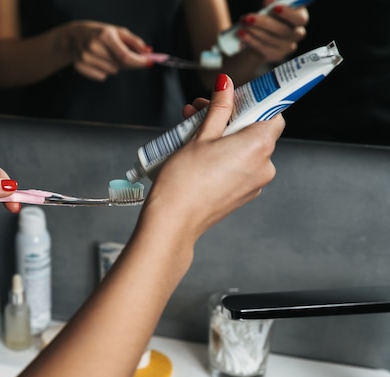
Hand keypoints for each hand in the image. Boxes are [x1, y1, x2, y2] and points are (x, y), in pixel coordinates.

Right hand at [65, 20, 151, 80]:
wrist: (75, 36)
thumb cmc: (100, 33)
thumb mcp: (117, 32)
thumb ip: (134, 42)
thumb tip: (148, 52)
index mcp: (104, 35)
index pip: (125, 55)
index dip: (139, 61)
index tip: (149, 63)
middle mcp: (94, 47)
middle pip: (119, 65)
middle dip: (127, 62)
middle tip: (122, 54)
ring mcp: (85, 58)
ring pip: (112, 72)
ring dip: (113, 66)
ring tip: (105, 55)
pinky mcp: (80, 67)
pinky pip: (101, 77)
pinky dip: (103, 71)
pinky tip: (97, 61)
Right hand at [140, 74, 283, 252]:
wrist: (173, 220)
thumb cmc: (184, 182)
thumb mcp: (201, 136)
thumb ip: (218, 109)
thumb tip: (226, 86)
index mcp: (258, 147)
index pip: (272, 113)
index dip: (256, 100)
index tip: (238, 94)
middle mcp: (264, 166)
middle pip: (255, 129)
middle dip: (230, 117)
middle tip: (204, 109)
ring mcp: (255, 183)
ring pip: (245, 148)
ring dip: (223, 135)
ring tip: (193, 130)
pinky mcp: (243, 194)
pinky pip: (239, 166)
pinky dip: (224, 155)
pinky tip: (200, 152)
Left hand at [237, 0, 308, 61]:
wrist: (259, 37)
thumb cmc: (268, 17)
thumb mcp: (270, 9)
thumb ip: (272, 5)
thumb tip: (268, 1)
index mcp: (300, 18)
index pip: (299, 18)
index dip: (288, 13)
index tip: (274, 8)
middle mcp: (297, 33)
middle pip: (282, 30)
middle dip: (263, 23)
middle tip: (248, 18)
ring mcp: (288, 46)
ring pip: (270, 39)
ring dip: (254, 31)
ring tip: (242, 23)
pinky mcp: (276, 55)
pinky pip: (262, 47)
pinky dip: (250, 40)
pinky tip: (241, 34)